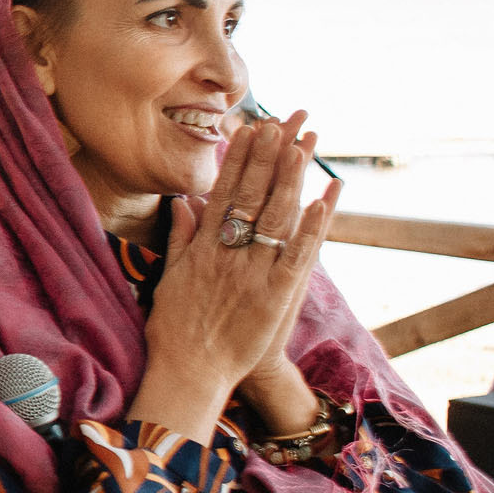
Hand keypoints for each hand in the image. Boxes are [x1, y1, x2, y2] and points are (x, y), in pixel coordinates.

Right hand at [135, 117, 340, 434]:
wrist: (188, 371)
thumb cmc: (175, 328)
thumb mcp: (171, 276)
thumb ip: (180, 237)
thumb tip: (183, 202)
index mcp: (202, 247)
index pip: (224, 191)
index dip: (239, 158)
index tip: (251, 128)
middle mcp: (227, 253)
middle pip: (253, 195)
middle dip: (269, 155)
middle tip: (284, 121)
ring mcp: (252, 272)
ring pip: (277, 216)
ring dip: (293, 177)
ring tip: (305, 144)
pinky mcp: (274, 295)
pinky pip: (297, 255)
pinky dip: (311, 227)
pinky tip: (323, 199)